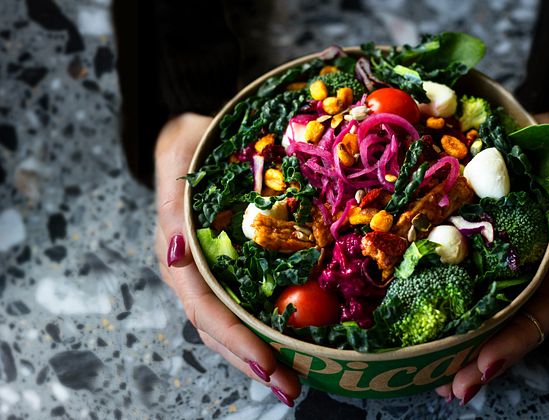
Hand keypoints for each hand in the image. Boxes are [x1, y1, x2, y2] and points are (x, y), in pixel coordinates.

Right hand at [154, 113, 299, 406]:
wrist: (207, 132)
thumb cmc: (193, 140)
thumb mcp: (178, 149)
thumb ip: (173, 200)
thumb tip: (174, 255)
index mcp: (178, 254)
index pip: (205, 310)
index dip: (236, 340)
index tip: (268, 365)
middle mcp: (197, 274)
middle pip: (223, 330)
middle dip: (255, 361)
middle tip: (292, 389)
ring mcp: (220, 273)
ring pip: (239, 325)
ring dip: (267, 355)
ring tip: (299, 381)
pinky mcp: (242, 266)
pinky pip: (257, 302)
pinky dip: (277, 327)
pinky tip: (304, 344)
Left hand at [435, 112, 548, 404]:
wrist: (532, 136)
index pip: (543, 307)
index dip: (513, 340)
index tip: (481, 366)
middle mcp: (531, 269)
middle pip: (509, 326)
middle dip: (481, 361)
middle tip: (451, 388)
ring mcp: (502, 266)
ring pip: (486, 318)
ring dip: (462, 352)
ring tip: (435, 381)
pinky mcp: (474, 256)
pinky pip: (460, 291)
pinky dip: (445, 317)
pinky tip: (420, 336)